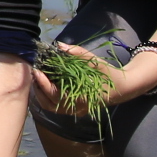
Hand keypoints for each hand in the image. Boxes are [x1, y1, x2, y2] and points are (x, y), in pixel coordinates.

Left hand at [39, 39, 156, 108]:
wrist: (122, 88)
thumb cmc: (109, 74)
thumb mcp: (96, 62)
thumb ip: (78, 54)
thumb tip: (60, 45)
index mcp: (82, 98)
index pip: (56, 94)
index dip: (43, 83)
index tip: (37, 70)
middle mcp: (77, 108)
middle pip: (49, 103)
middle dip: (38, 88)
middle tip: (33, 73)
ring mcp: (76, 111)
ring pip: (51, 107)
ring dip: (41, 94)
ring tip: (36, 79)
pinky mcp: (75, 109)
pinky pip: (56, 107)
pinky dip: (47, 97)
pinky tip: (44, 85)